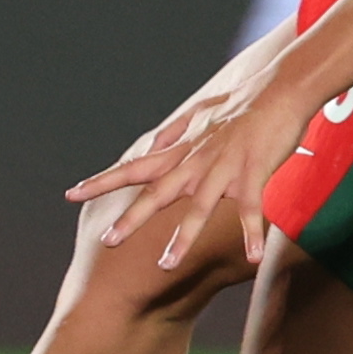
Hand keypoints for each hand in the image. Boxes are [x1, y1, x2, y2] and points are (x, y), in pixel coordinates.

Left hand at [63, 66, 319, 271]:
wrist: (280, 88)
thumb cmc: (241, 105)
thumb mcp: (200, 114)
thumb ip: (173, 131)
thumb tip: (151, 143)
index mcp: (181, 151)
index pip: (133, 168)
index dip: (102, 181)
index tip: (72, 194)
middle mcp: (195, 160)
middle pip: (157, 192)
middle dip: (131, 217)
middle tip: (107, 240)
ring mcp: (222, 167)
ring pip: (198, 207)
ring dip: (182, 238)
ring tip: (166, 264)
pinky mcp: (252, 172)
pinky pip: (251, 208)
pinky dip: (252, 233)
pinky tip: (253, 257)